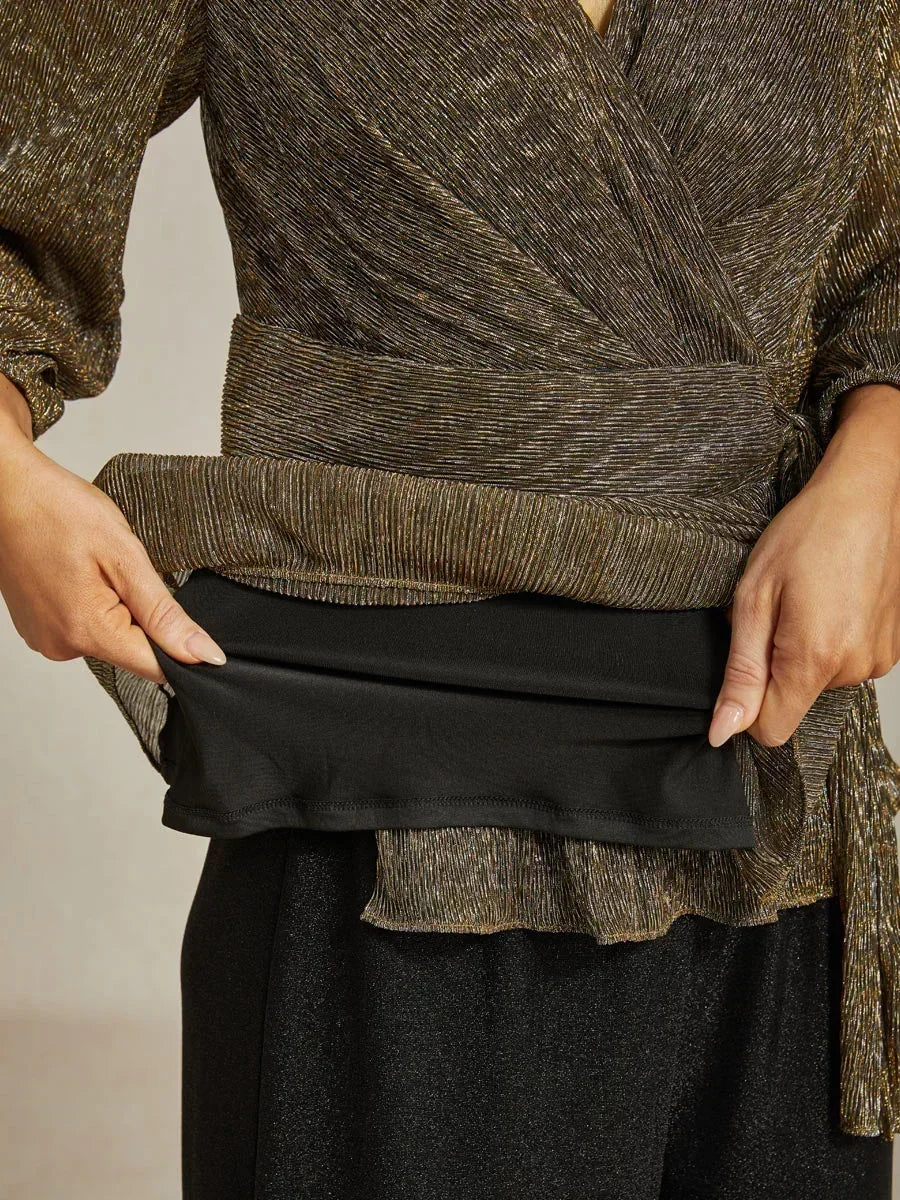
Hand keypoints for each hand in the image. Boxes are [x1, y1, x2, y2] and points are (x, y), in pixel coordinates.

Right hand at [0, 379, 225, 684]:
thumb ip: (164, 614)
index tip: (179, 614)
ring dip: (118, 609)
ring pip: (109, 637)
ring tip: (94, 568)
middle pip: (132, 650)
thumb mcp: (125, 557)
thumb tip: (203, 654)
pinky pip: (85, 628)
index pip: (157, 667)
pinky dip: (94, 606)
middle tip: (121, 571)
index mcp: (86, 631)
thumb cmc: (58, 511)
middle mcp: (62, 646)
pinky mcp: (39, 630)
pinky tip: (80, 574)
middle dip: (143, 616)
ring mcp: (46, 639)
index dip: (182, 648)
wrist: (7, 492)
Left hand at [709, 383, 899, 746]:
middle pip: (795, 699)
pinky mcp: (893, 647)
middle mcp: (855, 667)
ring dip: (806, 648)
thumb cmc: (810, 531)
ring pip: (821, 680)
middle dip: (776, 663)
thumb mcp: (754, 598)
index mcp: (815, 659)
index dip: (747, 706)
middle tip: (780, 610)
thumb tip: (725, 730)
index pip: (770, 730)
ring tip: (810, 597)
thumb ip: (741, 672)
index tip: (746, 663)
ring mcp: (880, 658)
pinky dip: (833, 638)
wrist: (869, 492)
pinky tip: (834, 599)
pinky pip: (847, 660)